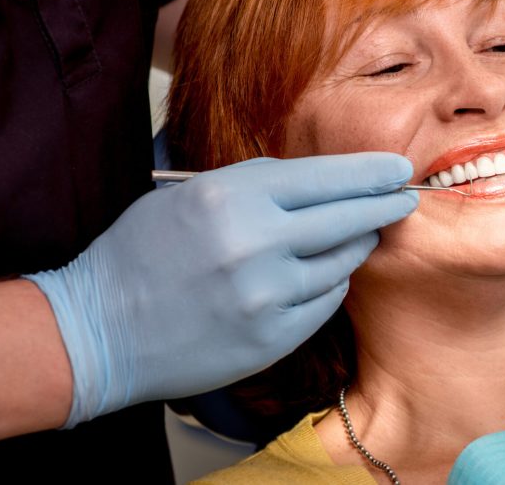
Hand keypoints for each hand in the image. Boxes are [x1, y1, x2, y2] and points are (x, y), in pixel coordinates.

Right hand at [25, 153, 417, 426]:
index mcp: (231, 197)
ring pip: (342, 262)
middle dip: (384, 205)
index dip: (369, 173)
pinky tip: (325, 275)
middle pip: (348, 217)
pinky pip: (326, 301)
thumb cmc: (140, 255)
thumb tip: (322, 183)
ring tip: (361, 235)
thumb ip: (255, 187)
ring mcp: (267, 294)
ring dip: (356, 246)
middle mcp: (255, 243)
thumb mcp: (189, 197)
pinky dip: (330, 284)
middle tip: (405, 198)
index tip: (397, 168)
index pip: (325, 177)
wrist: (98, 332)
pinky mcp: (273, 336)